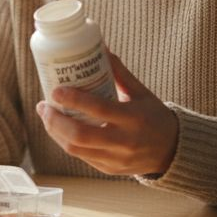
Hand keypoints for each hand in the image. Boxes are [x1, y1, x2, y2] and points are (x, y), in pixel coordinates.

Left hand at [37, 52, 178, 175]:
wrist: (172, 151)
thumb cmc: (154, 116)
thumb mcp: (141, 93)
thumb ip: (120, 72)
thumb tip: (100, 47)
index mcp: (134, 119)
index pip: (99, 109)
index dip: (74, 100)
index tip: (56, 90)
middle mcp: (124, 142)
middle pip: (80, 136)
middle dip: (55, 121)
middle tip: (44, 105)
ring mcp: (115, 159)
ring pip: (76, 149)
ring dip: (55, 132)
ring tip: (46, 115)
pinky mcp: (108, 169)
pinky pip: (81, 156)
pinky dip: (66, 141)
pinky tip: (59, 129)